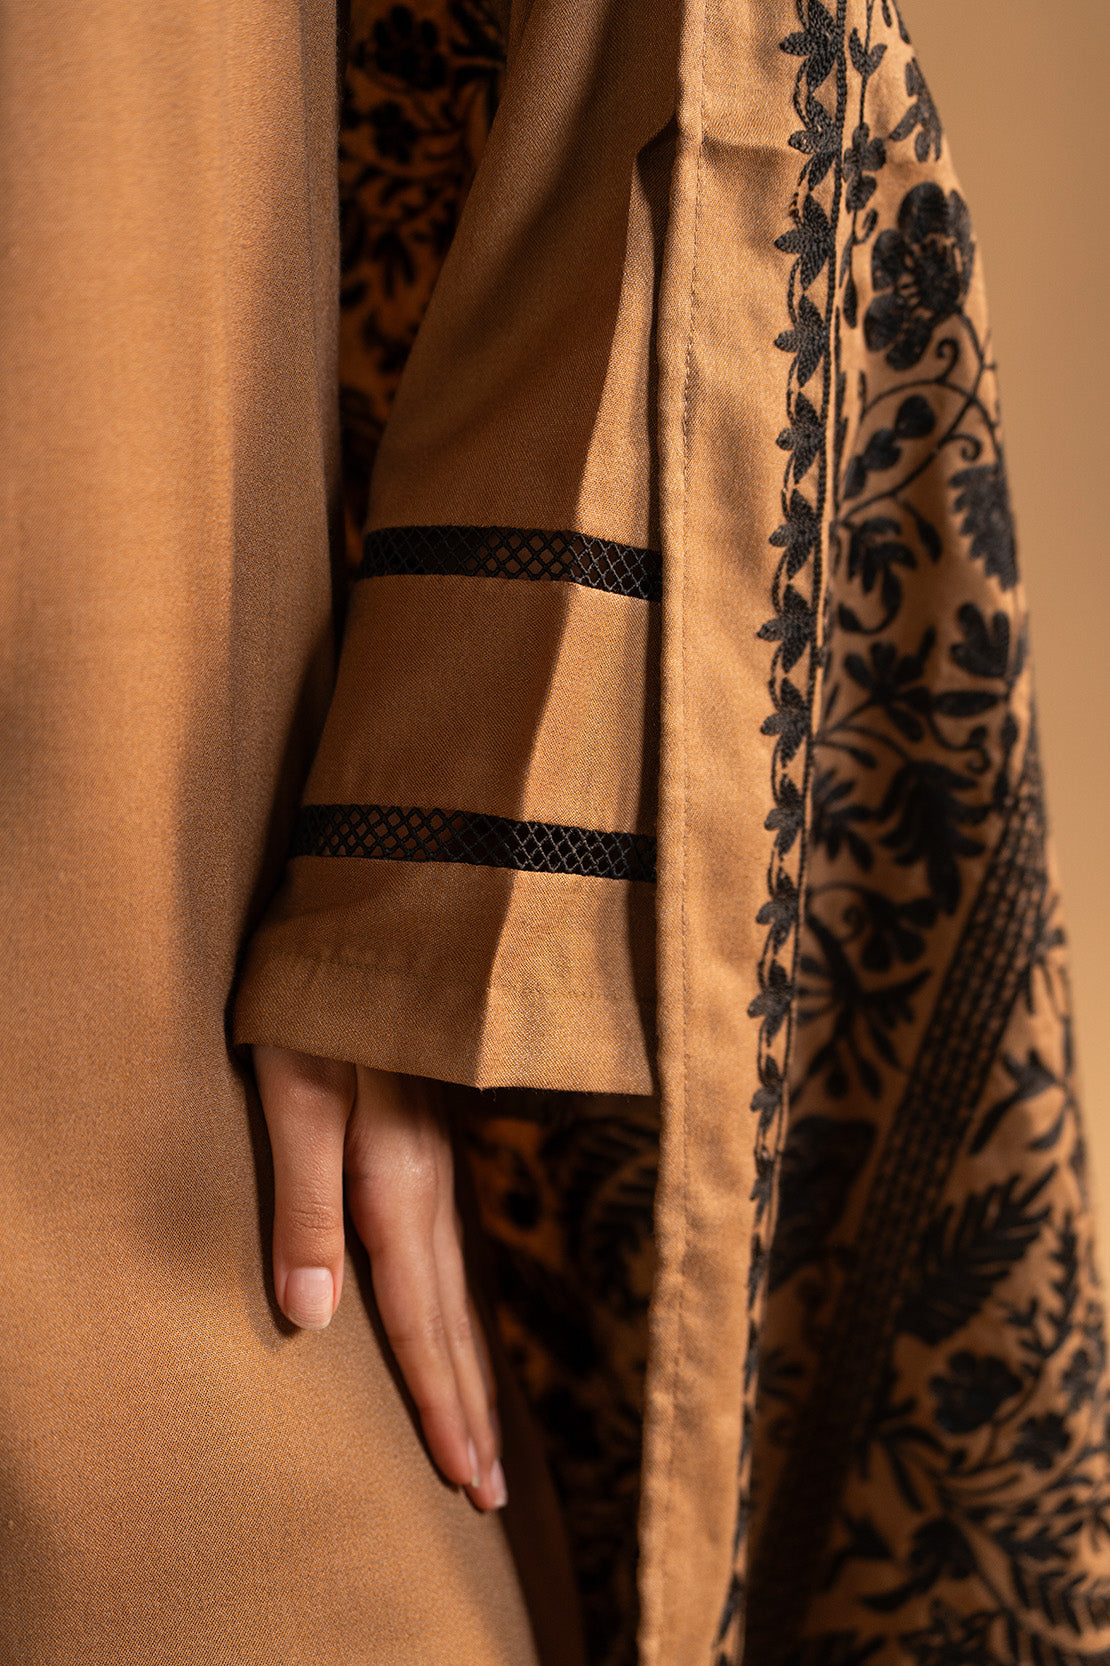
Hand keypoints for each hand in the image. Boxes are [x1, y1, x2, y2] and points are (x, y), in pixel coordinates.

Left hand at [252, 1045, 506, 1511]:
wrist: (384, 909)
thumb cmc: (317, 1002)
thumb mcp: (293, 1093)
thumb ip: (304, 1204)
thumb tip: (314, 1319)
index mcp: (397, 1179)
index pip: (420, 1316)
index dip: (440, 1403)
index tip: (463, 1480)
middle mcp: (432, 1179)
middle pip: (457, 1315)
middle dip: (471, 1406)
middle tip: (489, 1493)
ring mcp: (441, 1157)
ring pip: (467, 1283)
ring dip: (478, 1364)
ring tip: (492, 1434)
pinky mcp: (434, 1137)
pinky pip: (463, 1245)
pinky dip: (473, 1304)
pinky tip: (470, 1316)